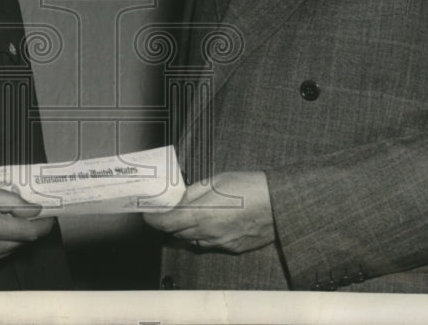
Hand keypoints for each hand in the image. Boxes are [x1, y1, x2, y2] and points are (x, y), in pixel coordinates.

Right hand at [0, 185, 55, 270]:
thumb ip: (12, 200)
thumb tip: (35, 209)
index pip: (31, 232)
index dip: (44, 225)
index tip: (50, 217)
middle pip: (24, 241)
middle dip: (27, 227)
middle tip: (21, 212)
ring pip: (13, 249)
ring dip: (14, 236)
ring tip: (1, 219)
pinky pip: (0, 256)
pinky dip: (2, 245)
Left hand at [142, 170, 274, 253]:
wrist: (281, 204)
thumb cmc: (250, 186)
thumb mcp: (217, 180)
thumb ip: (193, 192)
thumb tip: (178, 199)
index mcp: (201, 214)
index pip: (166, 223)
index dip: (152, 219)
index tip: (147, 214)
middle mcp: (208, 234)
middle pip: (177, 234)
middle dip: (169, 223)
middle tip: (167, 210)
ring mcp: (221, 243)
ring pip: (193, 241)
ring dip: (186, 230)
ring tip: (190, 214)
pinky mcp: (233, 248)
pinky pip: (210, 244)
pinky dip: (204, 235)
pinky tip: (212, 222)